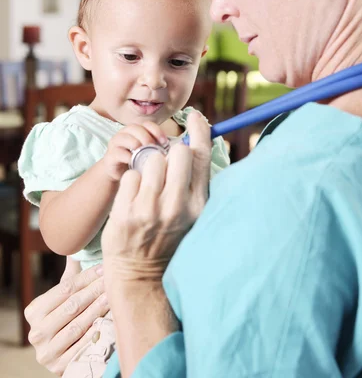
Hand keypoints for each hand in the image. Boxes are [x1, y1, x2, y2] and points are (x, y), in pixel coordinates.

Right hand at [24, 259, 107, 375]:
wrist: (61, 354)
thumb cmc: (65, 317)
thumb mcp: (62, 298)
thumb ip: (70, 276)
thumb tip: (76, 247)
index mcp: (34, 310)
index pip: (65, 289)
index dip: (86, 277)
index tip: (104, 267)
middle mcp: (36, 332)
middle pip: (72, 306)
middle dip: (95, 290)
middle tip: (113, 279)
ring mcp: (46, 351)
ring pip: (78, 325)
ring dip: (99, 308)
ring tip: (114, 295)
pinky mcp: (59, 367)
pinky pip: (82, 345)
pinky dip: (96, 331)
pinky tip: (109, 319)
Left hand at [101, 111, 210, 284]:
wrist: (141, 276)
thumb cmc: (169, 237)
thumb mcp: (192, 213)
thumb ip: (194, 180)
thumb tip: (195, 141)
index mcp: (199, 204)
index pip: (202, 157)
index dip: (200, 131)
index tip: (196, 117)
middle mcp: (177, 206)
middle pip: (177, 152)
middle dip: (170, 153)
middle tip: (165, 167)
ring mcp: (150, 210)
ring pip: (151, 159)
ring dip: (148, 166)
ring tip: (148, 185)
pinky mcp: (126, 213)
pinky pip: (130, 174)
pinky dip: (131, 180)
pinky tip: (134, 197)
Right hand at [102, 121, 167, 181]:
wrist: (119, 175)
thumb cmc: (137, 162)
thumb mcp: (149, 153)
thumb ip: (158, 148)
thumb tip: (175, 149)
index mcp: (136, 130)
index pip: (147, 124)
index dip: (157, 131)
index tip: (165, 142)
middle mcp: (125, 133)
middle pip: (136, 128)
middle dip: (147, 137)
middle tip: (154, 148)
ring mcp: (116, 143)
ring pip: (125, 137)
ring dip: (136, 144)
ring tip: (144, 154)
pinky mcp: (110, 155)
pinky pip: (118, 152)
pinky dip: (128, 156)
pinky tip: (134, 162)